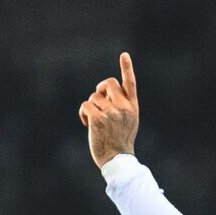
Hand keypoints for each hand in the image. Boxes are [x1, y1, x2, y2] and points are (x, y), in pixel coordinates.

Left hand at [78, 53, 139, 169]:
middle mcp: (123, 107)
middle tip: (98, 100)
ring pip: (94, 96)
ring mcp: (112, 113)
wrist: (118, 160)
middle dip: (100, 88)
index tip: (124, 55)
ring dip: (90, 106)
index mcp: (132, 107)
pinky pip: (86, 105)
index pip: (130, 83)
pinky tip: (86, 123)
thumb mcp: (129, 122)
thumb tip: (104, 95)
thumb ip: (122, 106)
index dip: (127, 68)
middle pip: (108, 83)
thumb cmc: (120, 142)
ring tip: (93, 121)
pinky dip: (83, 113)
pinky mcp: (99, 119)